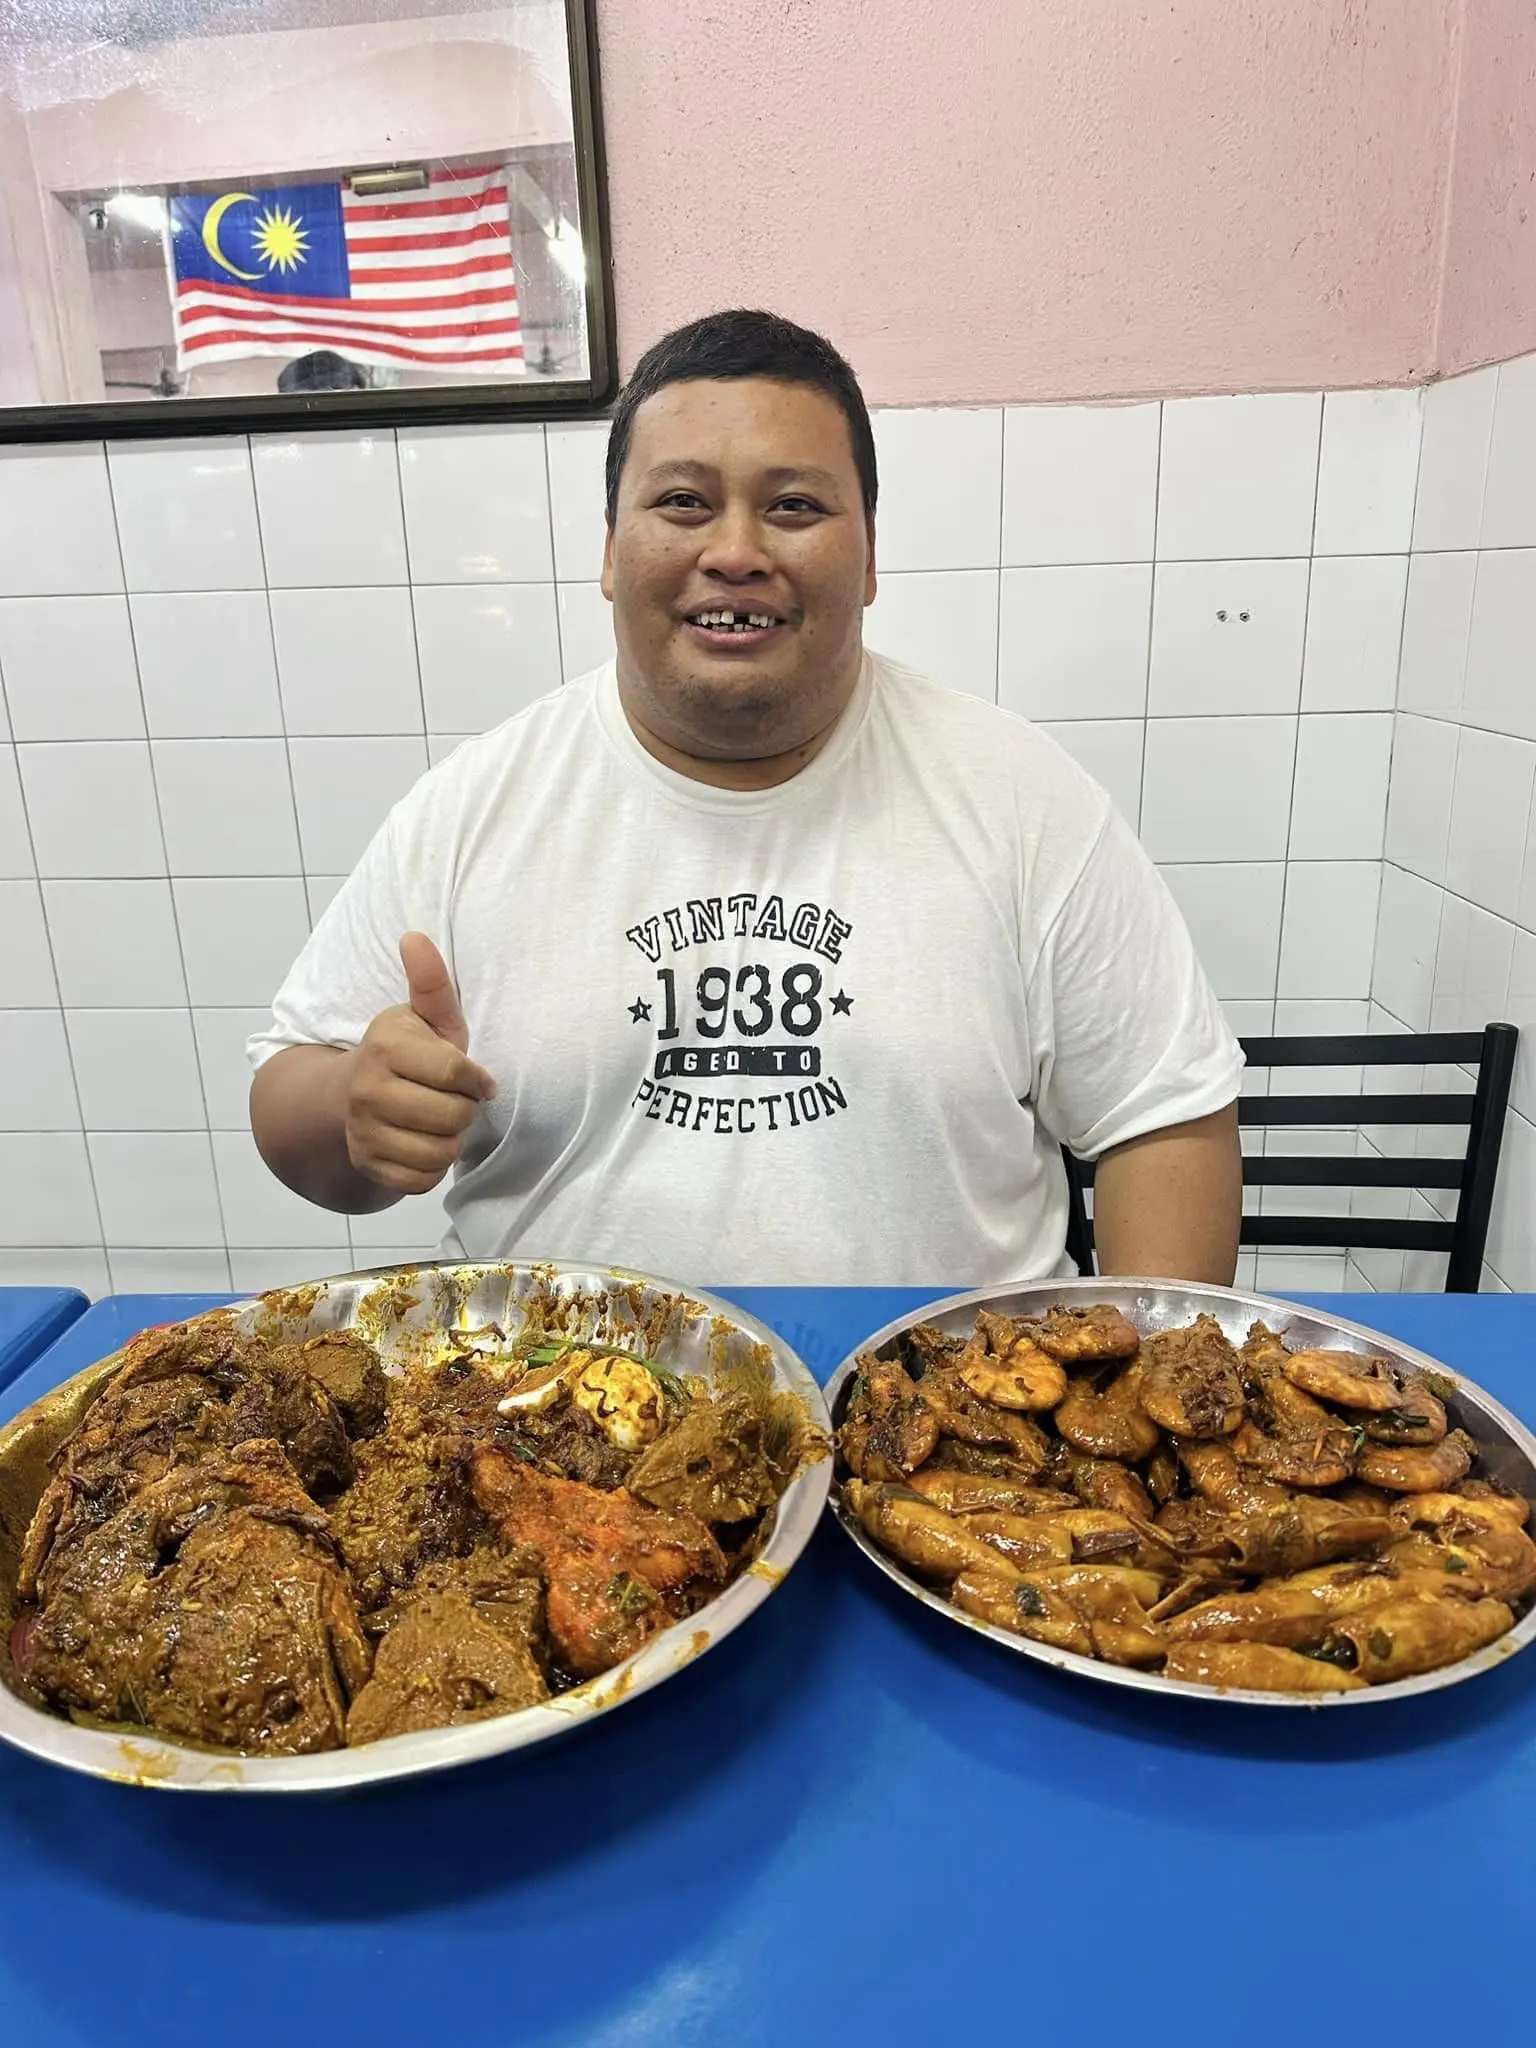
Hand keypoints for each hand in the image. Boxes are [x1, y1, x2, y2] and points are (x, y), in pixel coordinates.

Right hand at [338, 933, 495, 1193]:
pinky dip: (431, 1168)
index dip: (477, 1081)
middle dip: (464, 1111)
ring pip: (440, 1152)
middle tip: (453, 1100)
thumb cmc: (405, 1054)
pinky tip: (422, 1144)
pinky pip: (422, 1180)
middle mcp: (367, 1089)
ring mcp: (363, 1130)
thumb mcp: (422, 1017)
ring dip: (450, 1140)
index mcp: (386, 1047)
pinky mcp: (366, 1165)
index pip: (457, 1073)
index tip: (477, 1079)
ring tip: (438, 1122)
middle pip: (453, 1116)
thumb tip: (415, 936)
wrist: (349, 1097)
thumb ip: (429, 982)